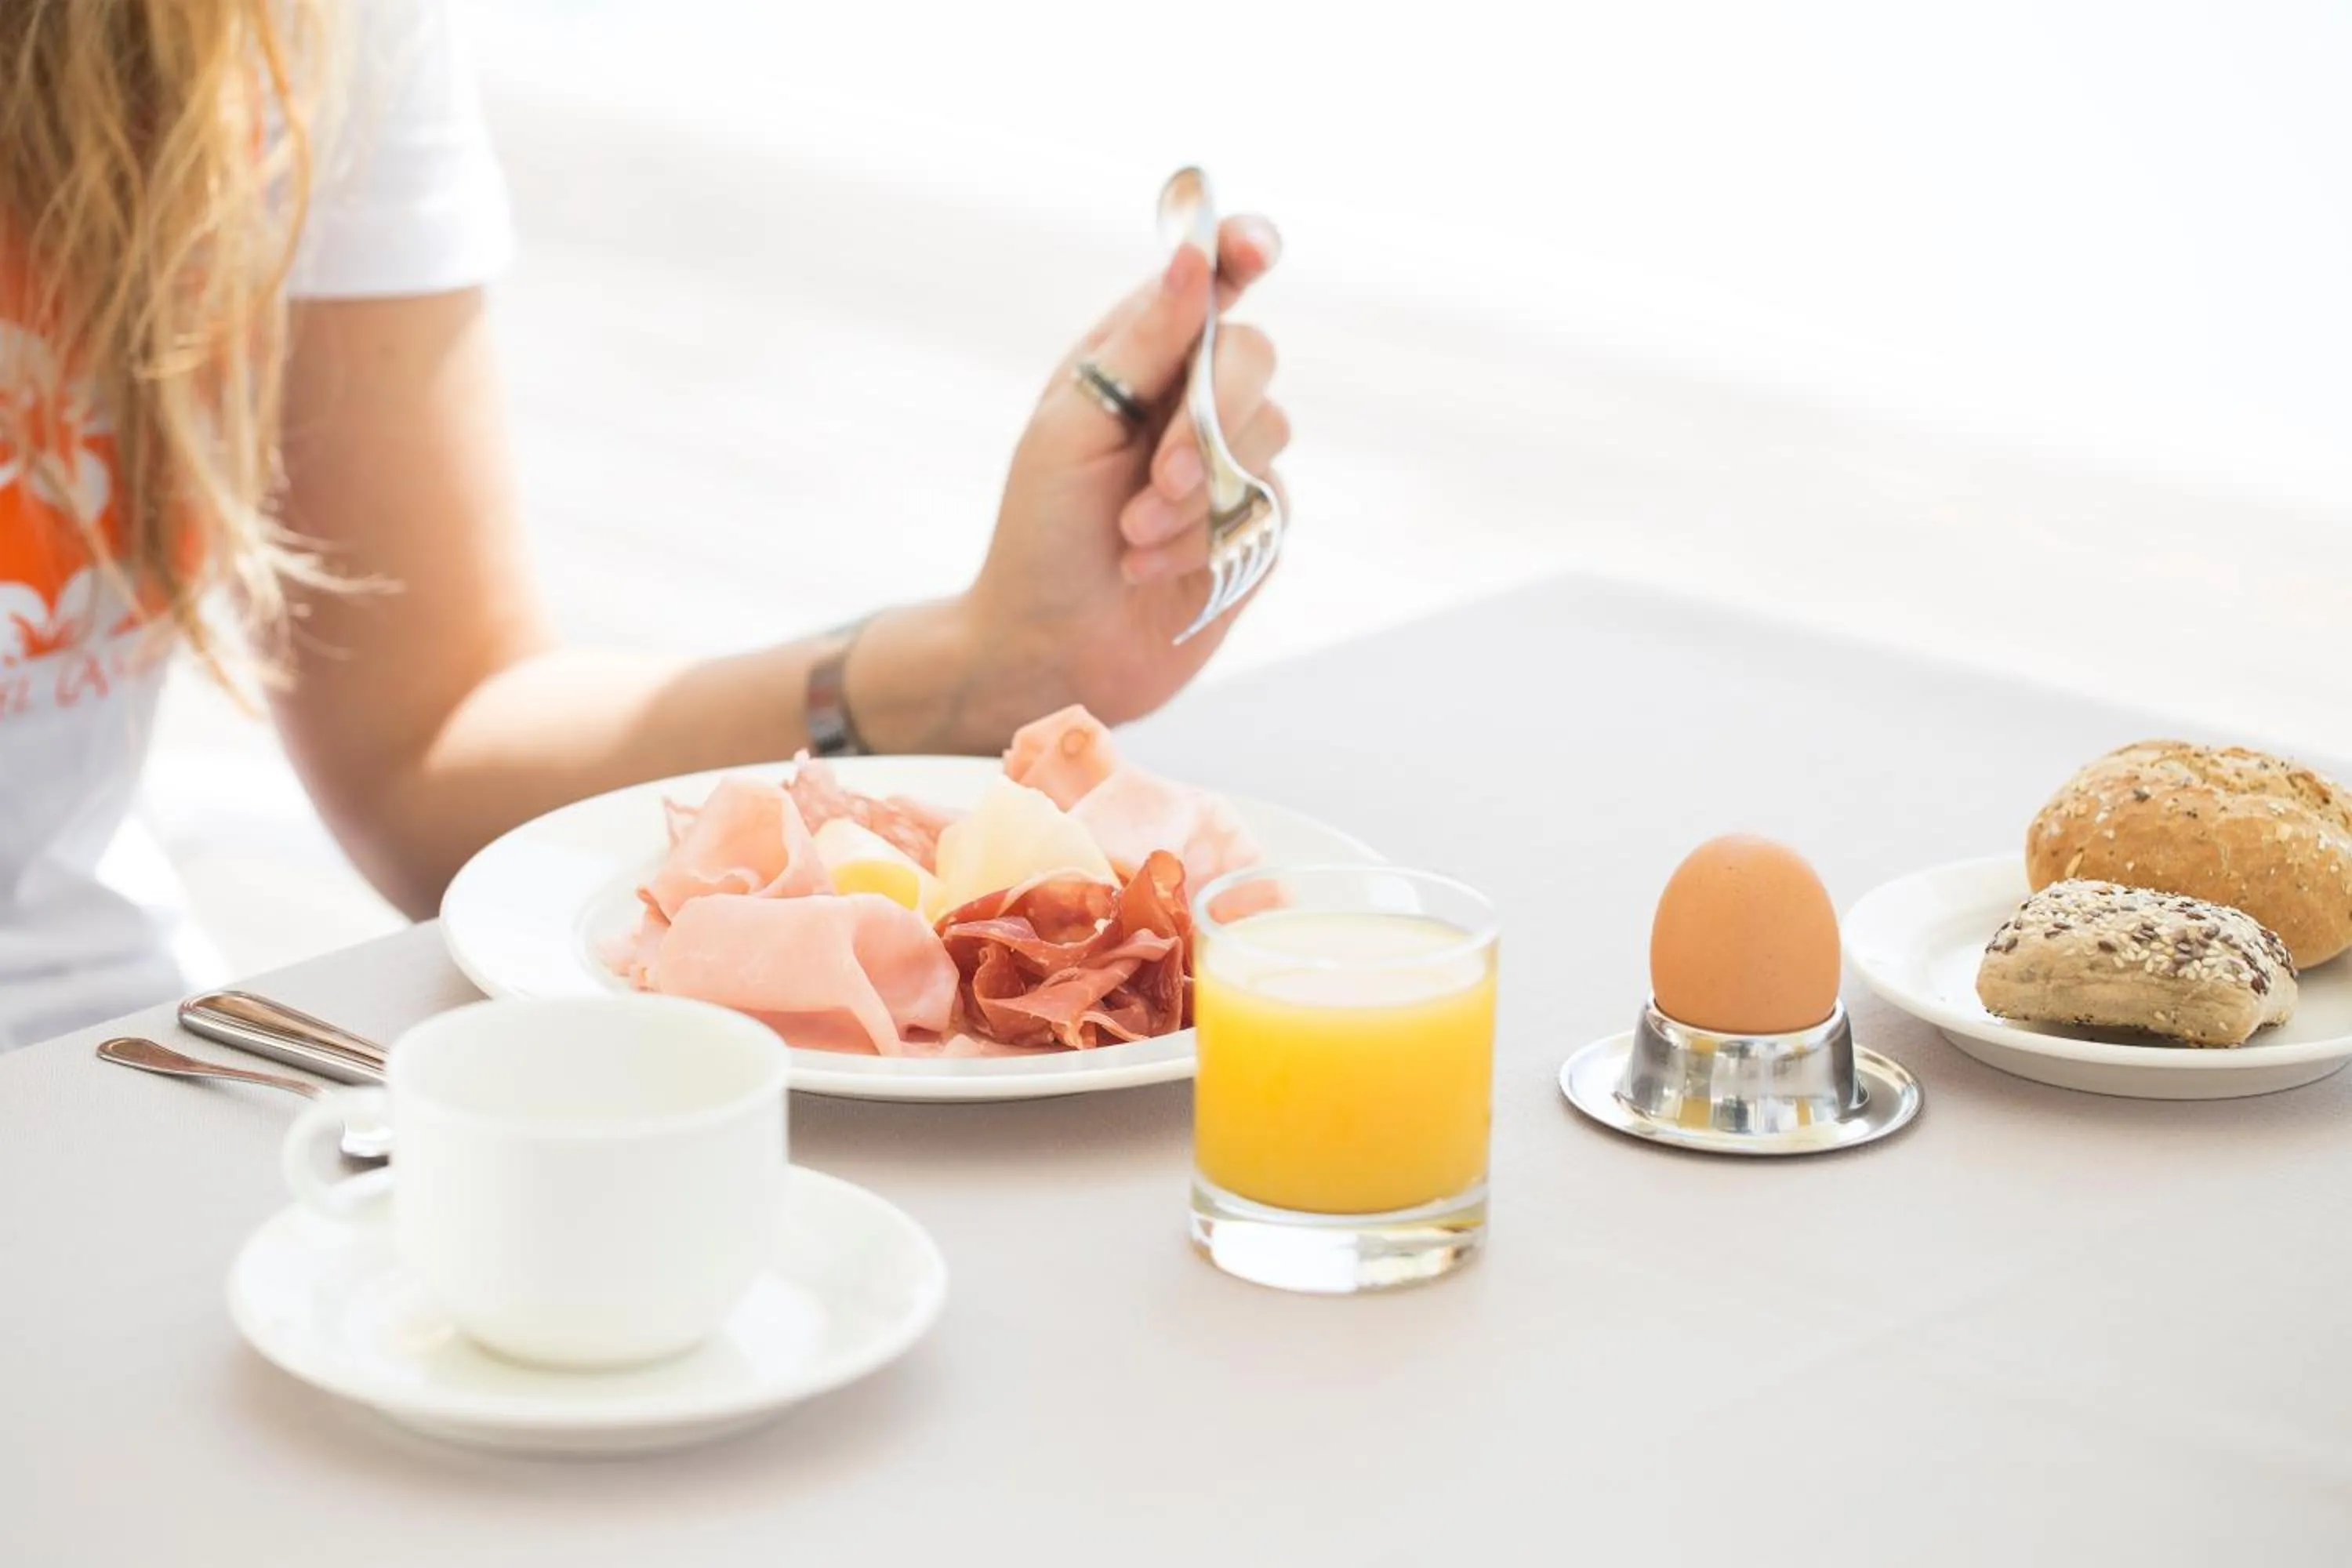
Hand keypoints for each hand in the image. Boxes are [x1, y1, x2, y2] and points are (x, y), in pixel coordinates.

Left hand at [955, 216, 1289, 738]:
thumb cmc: (1041, 533)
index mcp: (1139, 357)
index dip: (1241, 251)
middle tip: (1159, 476)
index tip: (1254, 249)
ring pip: (1270, 433)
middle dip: (1211, 416)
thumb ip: (1141, 346)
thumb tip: (1197, 259)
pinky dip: (1202, 541)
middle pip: (1255, 355)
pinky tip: (1146, 569)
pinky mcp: (1256, 528)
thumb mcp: (1072, 429)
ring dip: (1195, 493)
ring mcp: (1232, 463)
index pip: (1211, 281)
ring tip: (1131, 537)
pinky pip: (1268, 509)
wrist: (1048, 647)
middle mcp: (1193, 400)